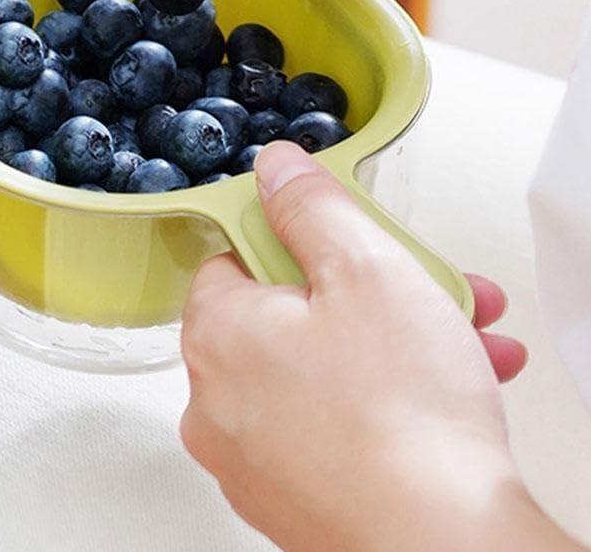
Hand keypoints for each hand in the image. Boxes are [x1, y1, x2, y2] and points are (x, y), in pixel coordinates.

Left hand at [177, 142, 579, 551]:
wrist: (443, 548)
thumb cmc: (402, 418)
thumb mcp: (362, 268)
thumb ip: (311, 207)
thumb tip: (274, 167)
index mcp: (217, 333)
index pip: (237, 257)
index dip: (302, 242)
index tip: (350, 247)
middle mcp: (218, 400)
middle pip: (288, 313)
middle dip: (370, 292)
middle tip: (427, 291)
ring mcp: (252, 457)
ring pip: (320, 368)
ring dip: (393, 345)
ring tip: (463, 341)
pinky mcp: (292, 499)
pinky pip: (331, 425)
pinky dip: (381, 402)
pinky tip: (446, 396)